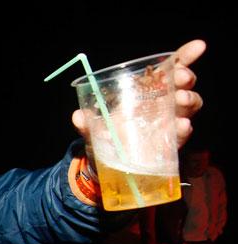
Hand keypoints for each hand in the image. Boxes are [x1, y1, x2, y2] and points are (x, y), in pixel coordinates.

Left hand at [72, 40, 205, 147]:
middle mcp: (163, 103)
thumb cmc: (106, 135)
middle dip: (185, 76)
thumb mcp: (93, 128)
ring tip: (180, 98)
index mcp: (147, 90)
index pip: (170, 68)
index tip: (198, 47)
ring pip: (189, 105)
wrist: (107, 163)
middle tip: (179, 78)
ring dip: (189, 99)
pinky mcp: (170, 142)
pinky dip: (184, 128)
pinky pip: (182, 134)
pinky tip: (181, 125)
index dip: (185, 56)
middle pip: (183, 84)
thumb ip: (86, 122)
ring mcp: (169, 121)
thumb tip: (78, 116)